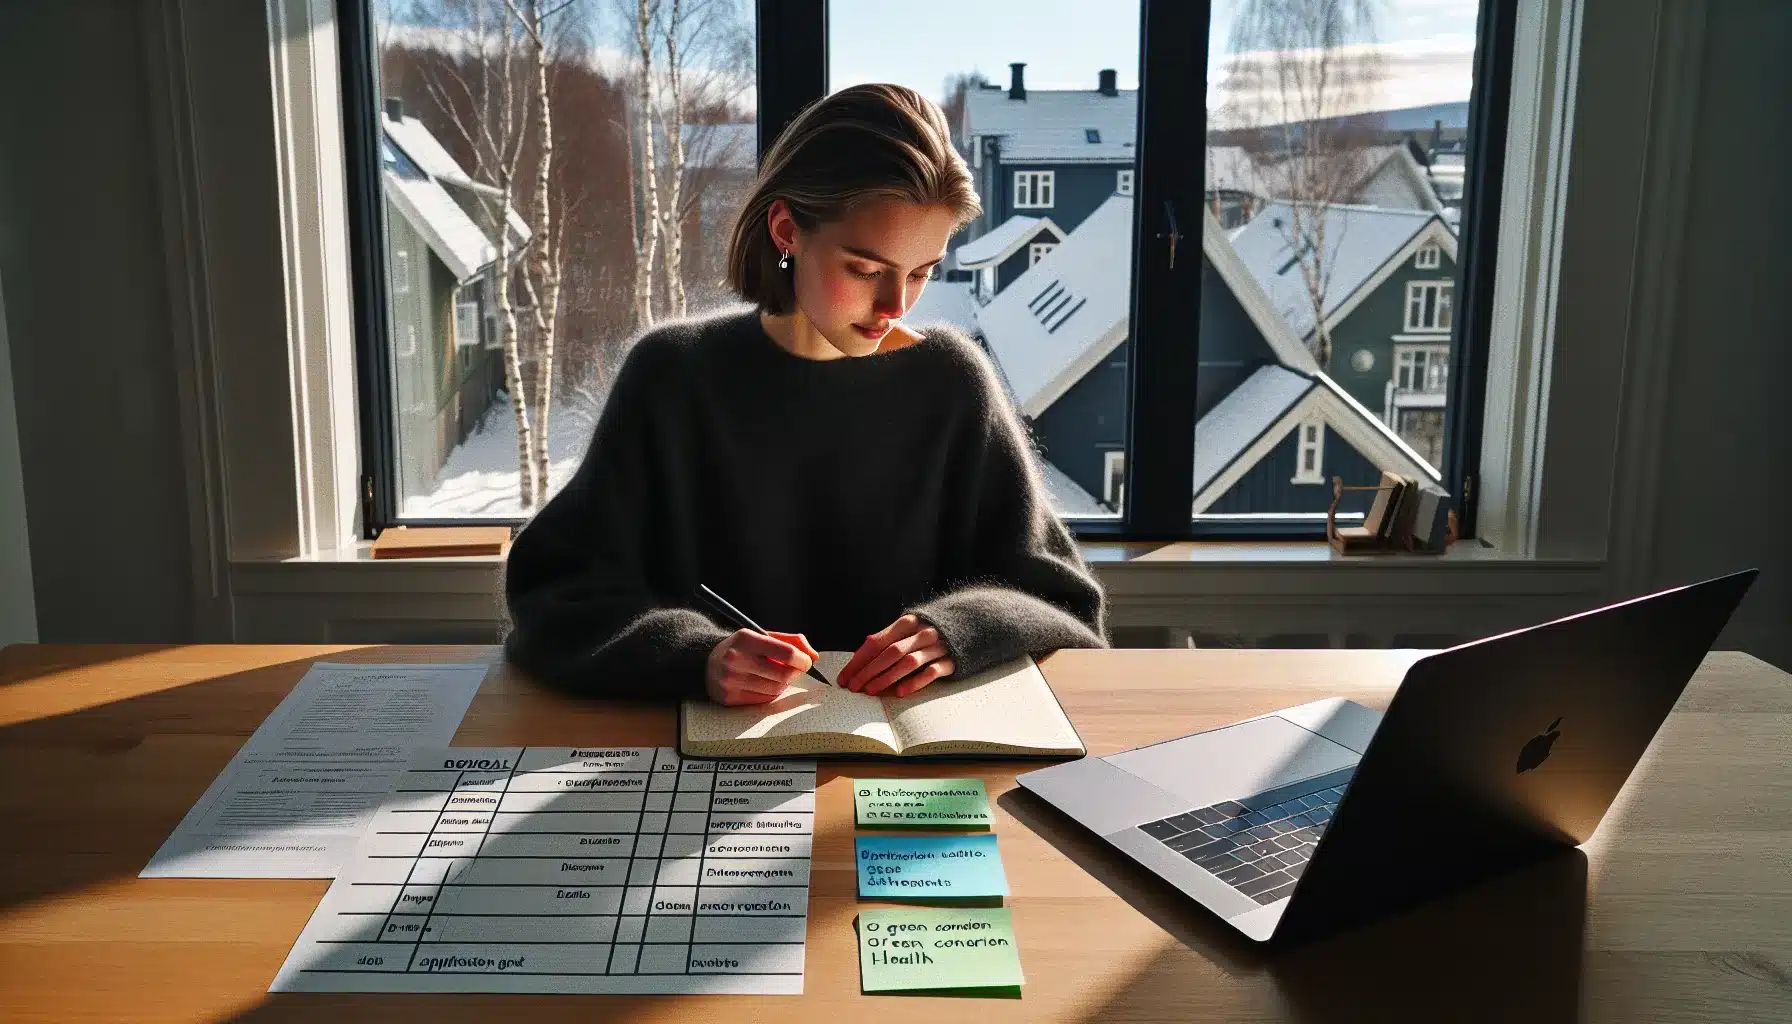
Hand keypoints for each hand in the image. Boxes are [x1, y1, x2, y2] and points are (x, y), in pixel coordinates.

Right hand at [705, 629, 820, 706]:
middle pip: (783, 675)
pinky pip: (764, 700)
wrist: (706, 663)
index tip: (806, 661)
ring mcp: (731, 681)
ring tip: (776, 675)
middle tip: (794, 669)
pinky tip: (764, 684)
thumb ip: (791, 641)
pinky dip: (771, 693)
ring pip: (776, 689)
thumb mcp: (762, 636)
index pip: (786, 652)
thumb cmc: (741, 648)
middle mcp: (736, 660)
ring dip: (783, 684)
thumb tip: (814, 656)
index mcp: (746, 639)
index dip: (802, 659)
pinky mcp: (730, 698)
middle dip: (795, 673)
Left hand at [837, 614, 955, 696]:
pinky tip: (900, 692)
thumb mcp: (906, 631)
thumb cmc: (927, 633)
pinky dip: (914, 682)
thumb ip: (885, 642)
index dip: (858, 661)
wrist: (969, 627)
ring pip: (909, 662)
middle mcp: (921, 632)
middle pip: (890, 652)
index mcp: (906, 623)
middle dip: (868, 671)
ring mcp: (938, 646)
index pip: (876, 642)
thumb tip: (857, 661)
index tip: (844, 678)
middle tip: (854, 688)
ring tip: (871, 691)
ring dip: (887, 677)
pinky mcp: (951, 661)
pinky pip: (931, 672)